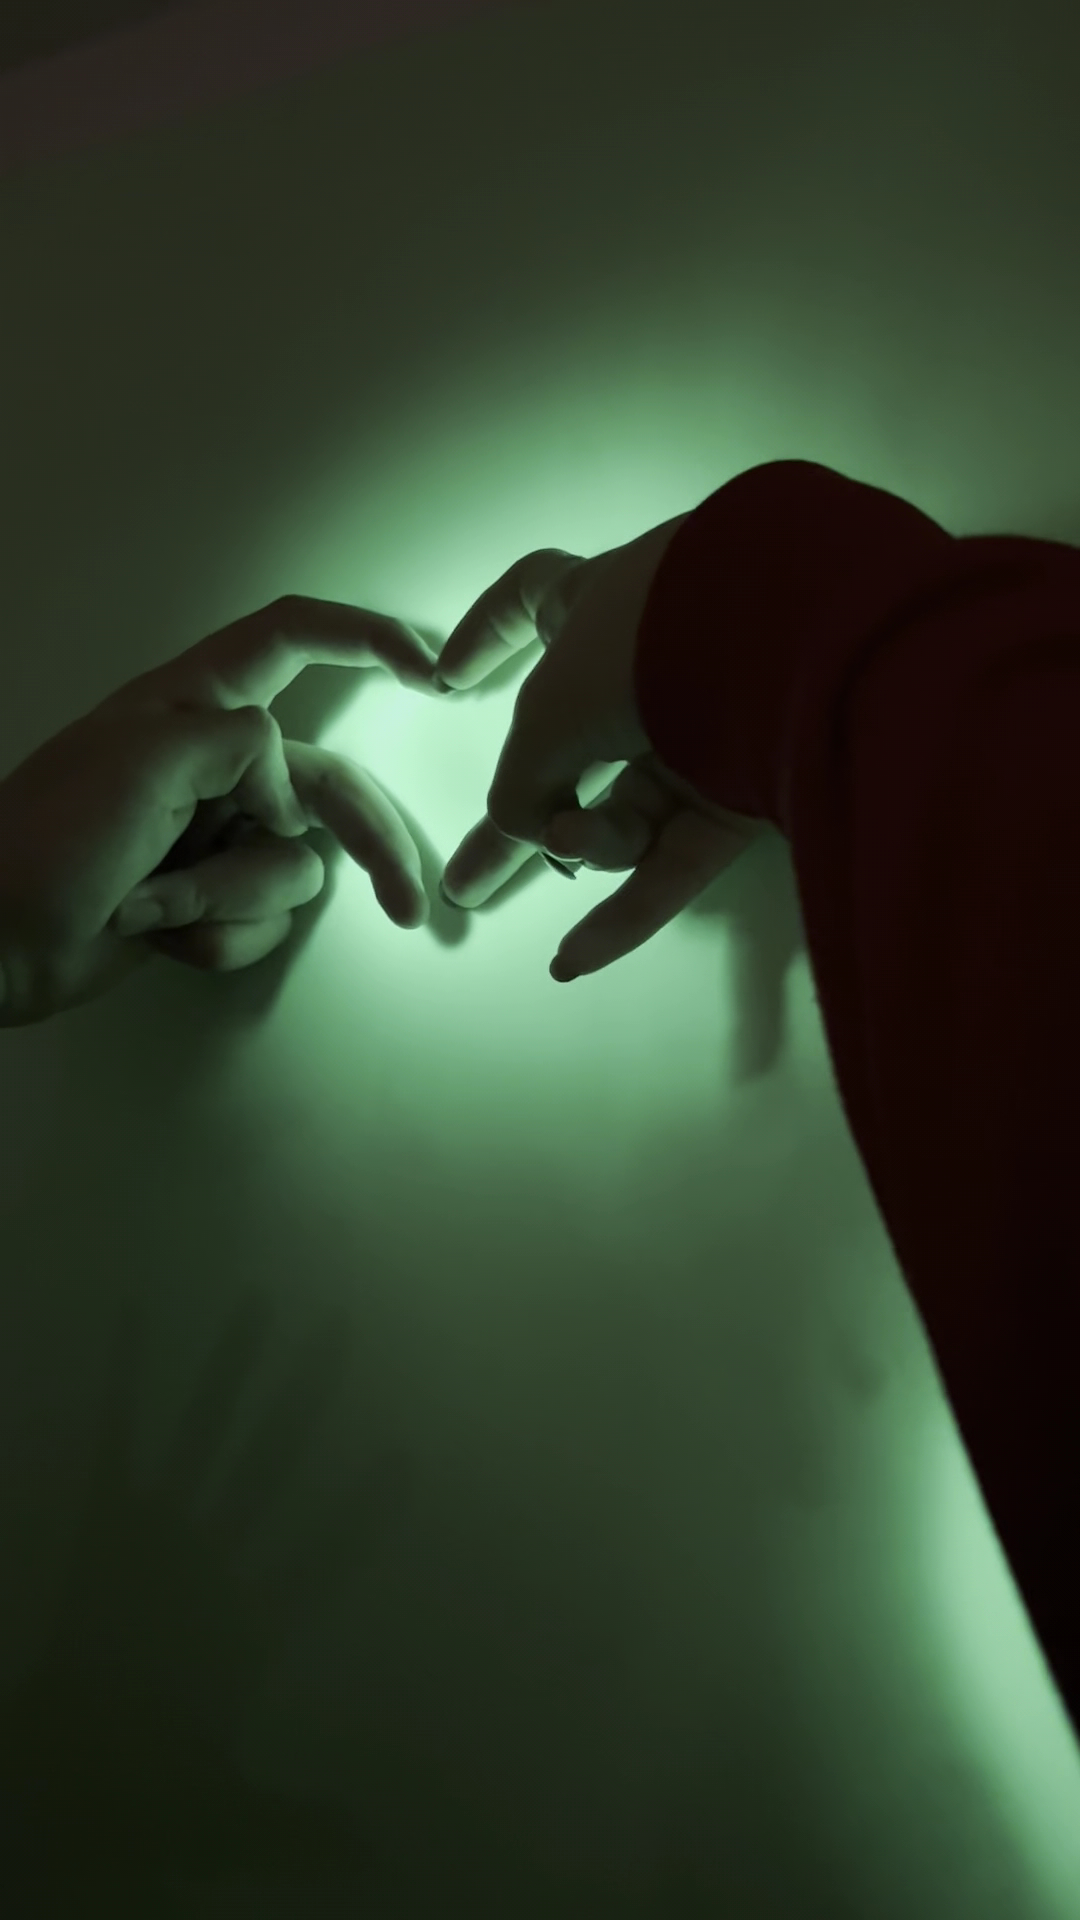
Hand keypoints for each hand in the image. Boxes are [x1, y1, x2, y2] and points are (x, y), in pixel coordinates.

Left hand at [0, 596, 445, 1025]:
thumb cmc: (46, 844)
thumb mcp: (149, 760)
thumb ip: (245, 744)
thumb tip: (285, 793)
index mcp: (192, 705)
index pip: (292, 640)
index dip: (366, 640)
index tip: (434, 670)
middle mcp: (210, 762)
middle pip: (327, 784)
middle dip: (365, 844)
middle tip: (407, 902)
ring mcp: (209, 833)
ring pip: (294, 864)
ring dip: (231, 899)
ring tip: (154, 902)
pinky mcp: (203, 896)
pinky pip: (262, 918)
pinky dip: (218, 935)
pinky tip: (157, 932)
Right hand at [438, 515, 764, 979]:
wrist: (793, 646)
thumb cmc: (651, 645)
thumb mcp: (550, 711)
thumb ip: (519, 778)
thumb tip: (523, 831)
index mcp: (605, 602)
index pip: (531, 602)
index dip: (484, 635)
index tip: (444, 682)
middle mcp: (657, 661)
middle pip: (571, 752)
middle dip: (519, 821)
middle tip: (467, 884)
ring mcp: (709, 729)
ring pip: (629, 811)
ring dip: (589, 841)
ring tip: (566, 842)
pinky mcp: (752, 794)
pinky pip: (680, 862)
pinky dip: (630, 911)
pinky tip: (574, 960)